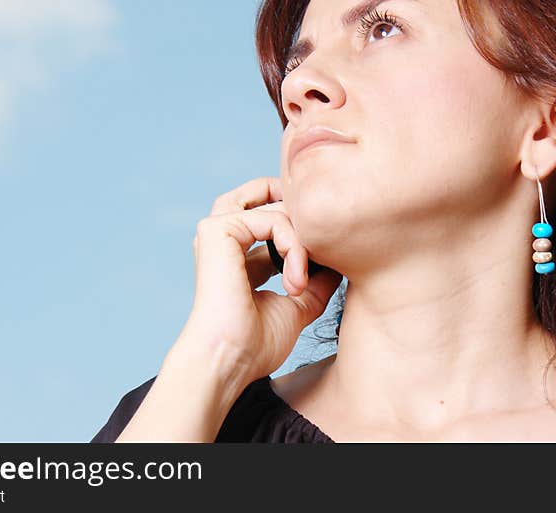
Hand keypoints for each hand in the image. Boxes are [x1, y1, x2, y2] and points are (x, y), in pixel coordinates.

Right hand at [180, 176, 342, 382]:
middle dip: (303, 220)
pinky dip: (293, 246)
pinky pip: (271, 217)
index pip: (274, 220)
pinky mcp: (217, 229)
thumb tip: (339, 261)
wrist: (230, 360)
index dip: (305, 234)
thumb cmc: (256, 343)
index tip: (325, 262)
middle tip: (321, 253)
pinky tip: (295, 281)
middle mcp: (225, 238)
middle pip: (267, 194)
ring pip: (275, 205)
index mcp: (237, 254)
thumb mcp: (298, 304)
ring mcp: (218, 231)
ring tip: (304, 278)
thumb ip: (315, 279)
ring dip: (301, 237)